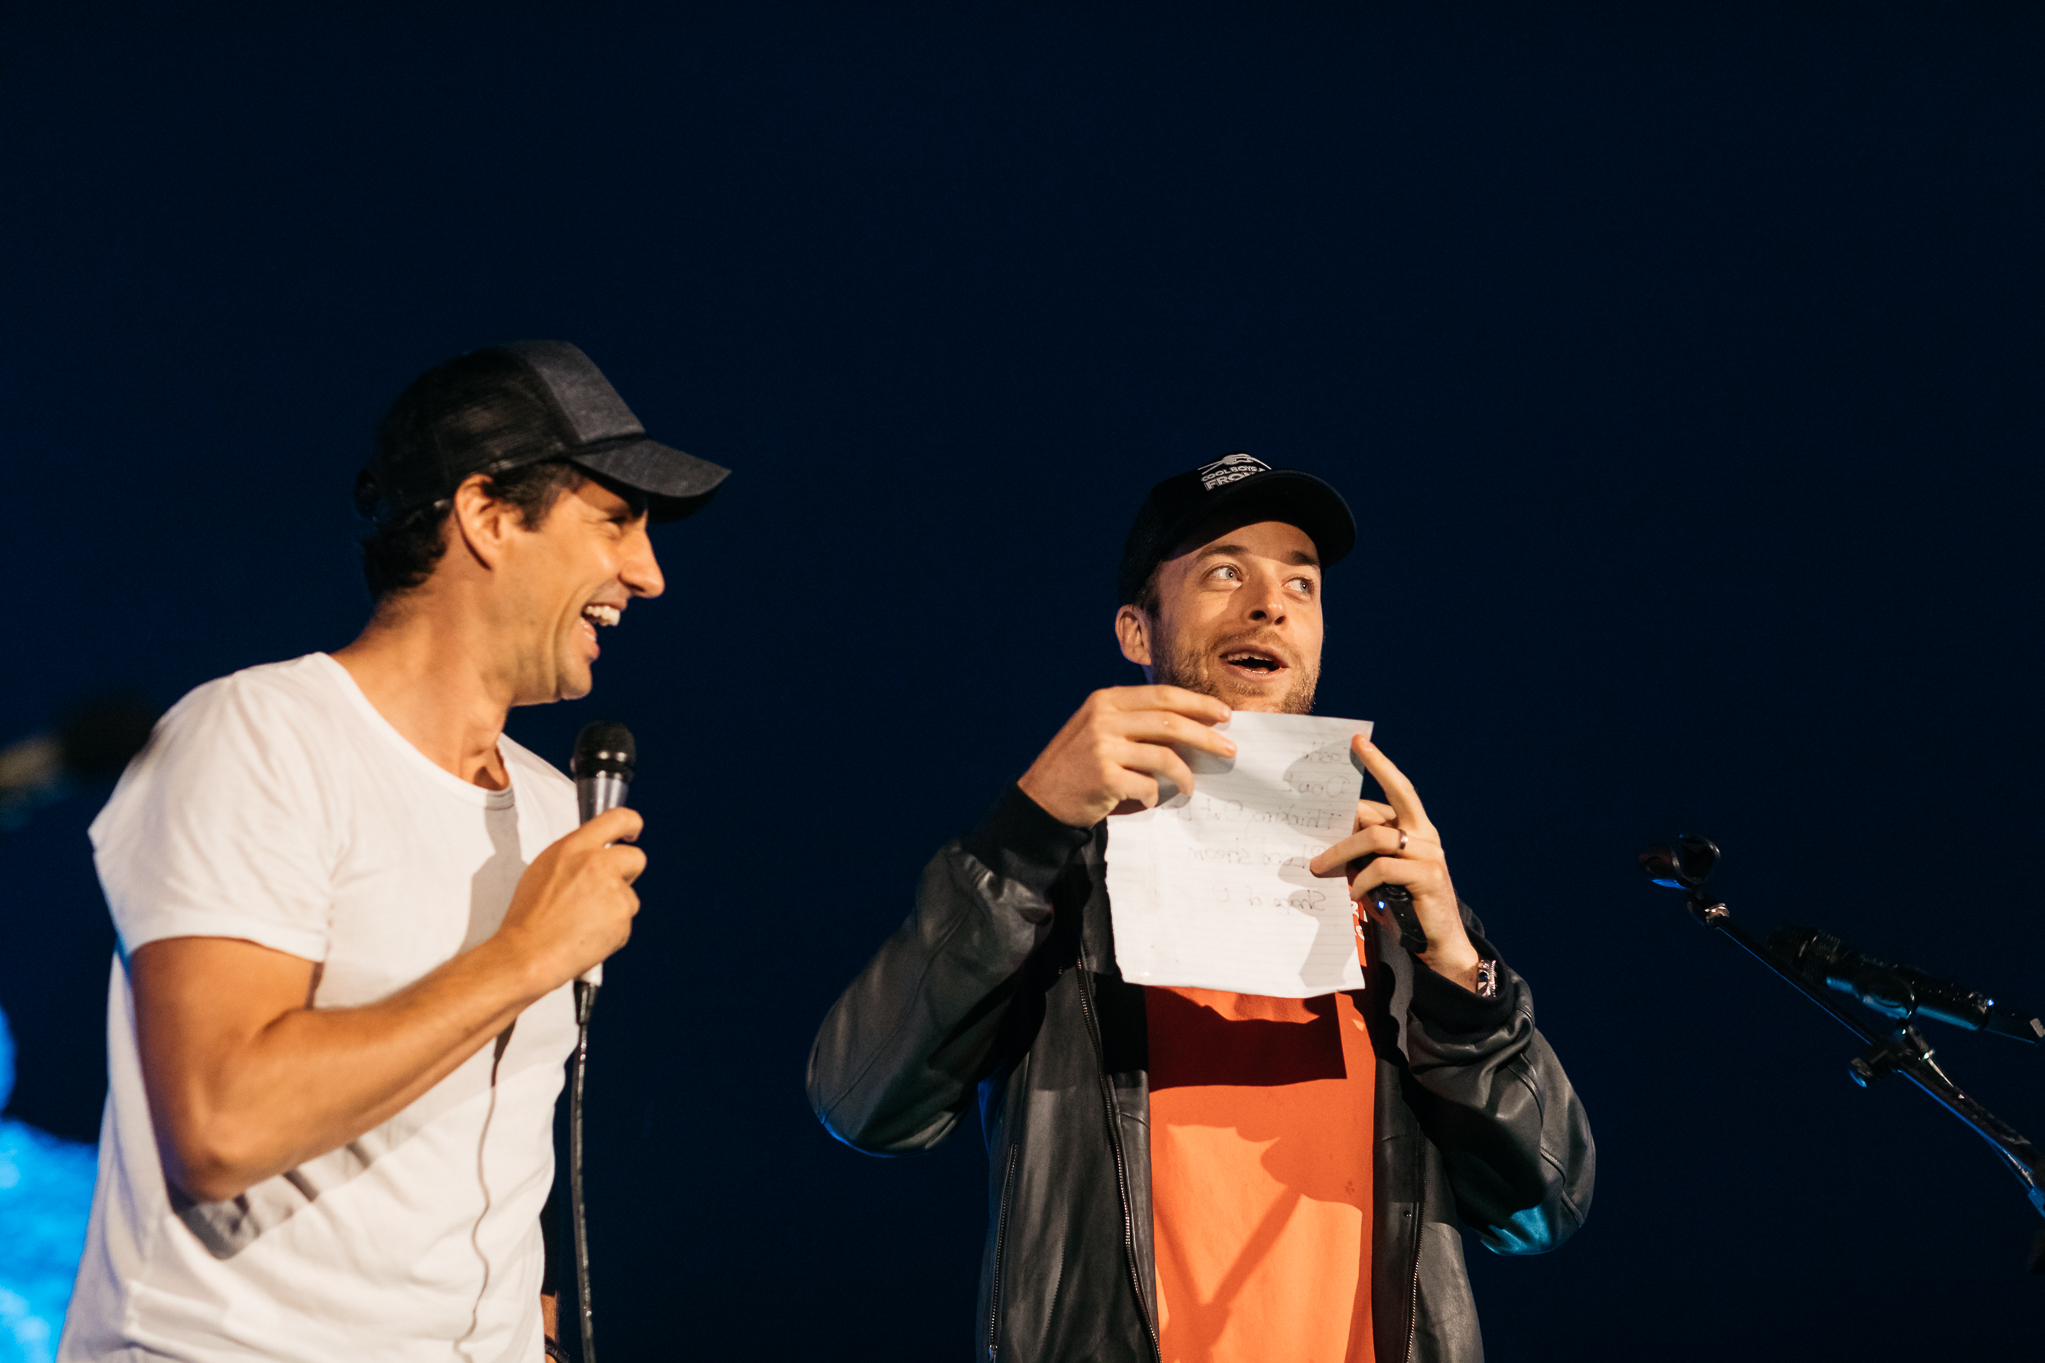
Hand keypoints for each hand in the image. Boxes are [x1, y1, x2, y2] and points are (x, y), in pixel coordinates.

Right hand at [495, 806, 645, 987]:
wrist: (529, 953)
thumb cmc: (529, 918)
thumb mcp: (544, 869)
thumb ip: (574, 857)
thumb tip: (591, 855)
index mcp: (575, 848)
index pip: (617, 819)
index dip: (631, 823)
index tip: (633, 829)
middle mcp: (598, 864)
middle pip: (636, 858)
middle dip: (629, 872)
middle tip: (610, 888)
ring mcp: (614, 891)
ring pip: (630, 896)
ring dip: (615, 907)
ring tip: (584, 921)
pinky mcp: (623, 917)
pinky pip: (626, 922)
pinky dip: (613, 931)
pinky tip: (588, 935)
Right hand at [1017, 686, 1235, 827]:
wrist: (1040, 800)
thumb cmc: (1076, 766)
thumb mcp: (1099, 729)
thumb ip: (1134, 721)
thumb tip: (1190, 725)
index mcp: (1106, 700)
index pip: (1162, 695)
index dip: (1197, 703)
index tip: (1224, 714)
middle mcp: (1104, 718)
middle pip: (1170, 721)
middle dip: (1206, 735)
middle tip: (1229, 749)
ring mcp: (1103, 747)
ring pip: (1164, 755)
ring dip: (1185, 774)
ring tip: (1190, 786)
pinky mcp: (1104, 777)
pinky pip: (1147, 785)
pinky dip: (1154, 795)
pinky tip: (1152, 800)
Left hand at [1308, 738, 1480, 989]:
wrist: (1437, 945)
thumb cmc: (1401, 906)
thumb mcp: (1375, 874)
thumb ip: (1360, 853)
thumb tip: (1323, 839)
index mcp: (1415, 827)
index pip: (1397, 787)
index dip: (1378, 764)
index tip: (1358, 742)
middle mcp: (1426, 834)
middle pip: (1389, 803)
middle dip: (1348, 812)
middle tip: (1315, 822)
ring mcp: (1429, 854)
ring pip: (1377, 838)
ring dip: (1342, 853)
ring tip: (1320, 868)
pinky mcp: (1428, 877)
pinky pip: (1384, 867)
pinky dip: (1362, 880)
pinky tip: (1354, 895)